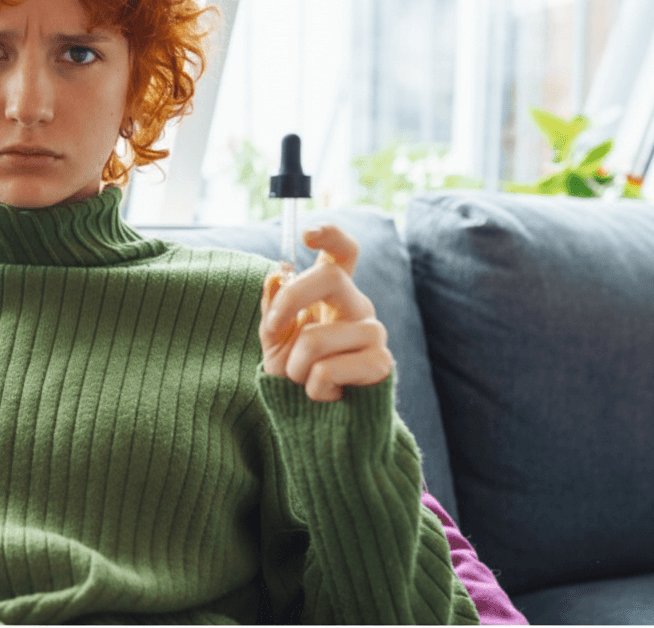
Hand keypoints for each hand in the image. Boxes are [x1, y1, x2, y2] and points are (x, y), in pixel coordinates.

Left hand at [258, 224, 393, 401]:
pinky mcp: (381, 363)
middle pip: (332, 277)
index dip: (330, 236)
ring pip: (316, 337)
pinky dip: (313, 387)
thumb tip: (273, 276)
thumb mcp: (275, 339)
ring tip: (303, 379)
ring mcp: (373, 333)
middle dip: (291, 300)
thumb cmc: (297, 373)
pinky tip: (326, 394)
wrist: (318, 418)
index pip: (343, 254)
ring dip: (295, 365)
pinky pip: (327, 369)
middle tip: (272, 328)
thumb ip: (272, 308)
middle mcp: (357, 306)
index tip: (306, 234)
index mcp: (333, 294)